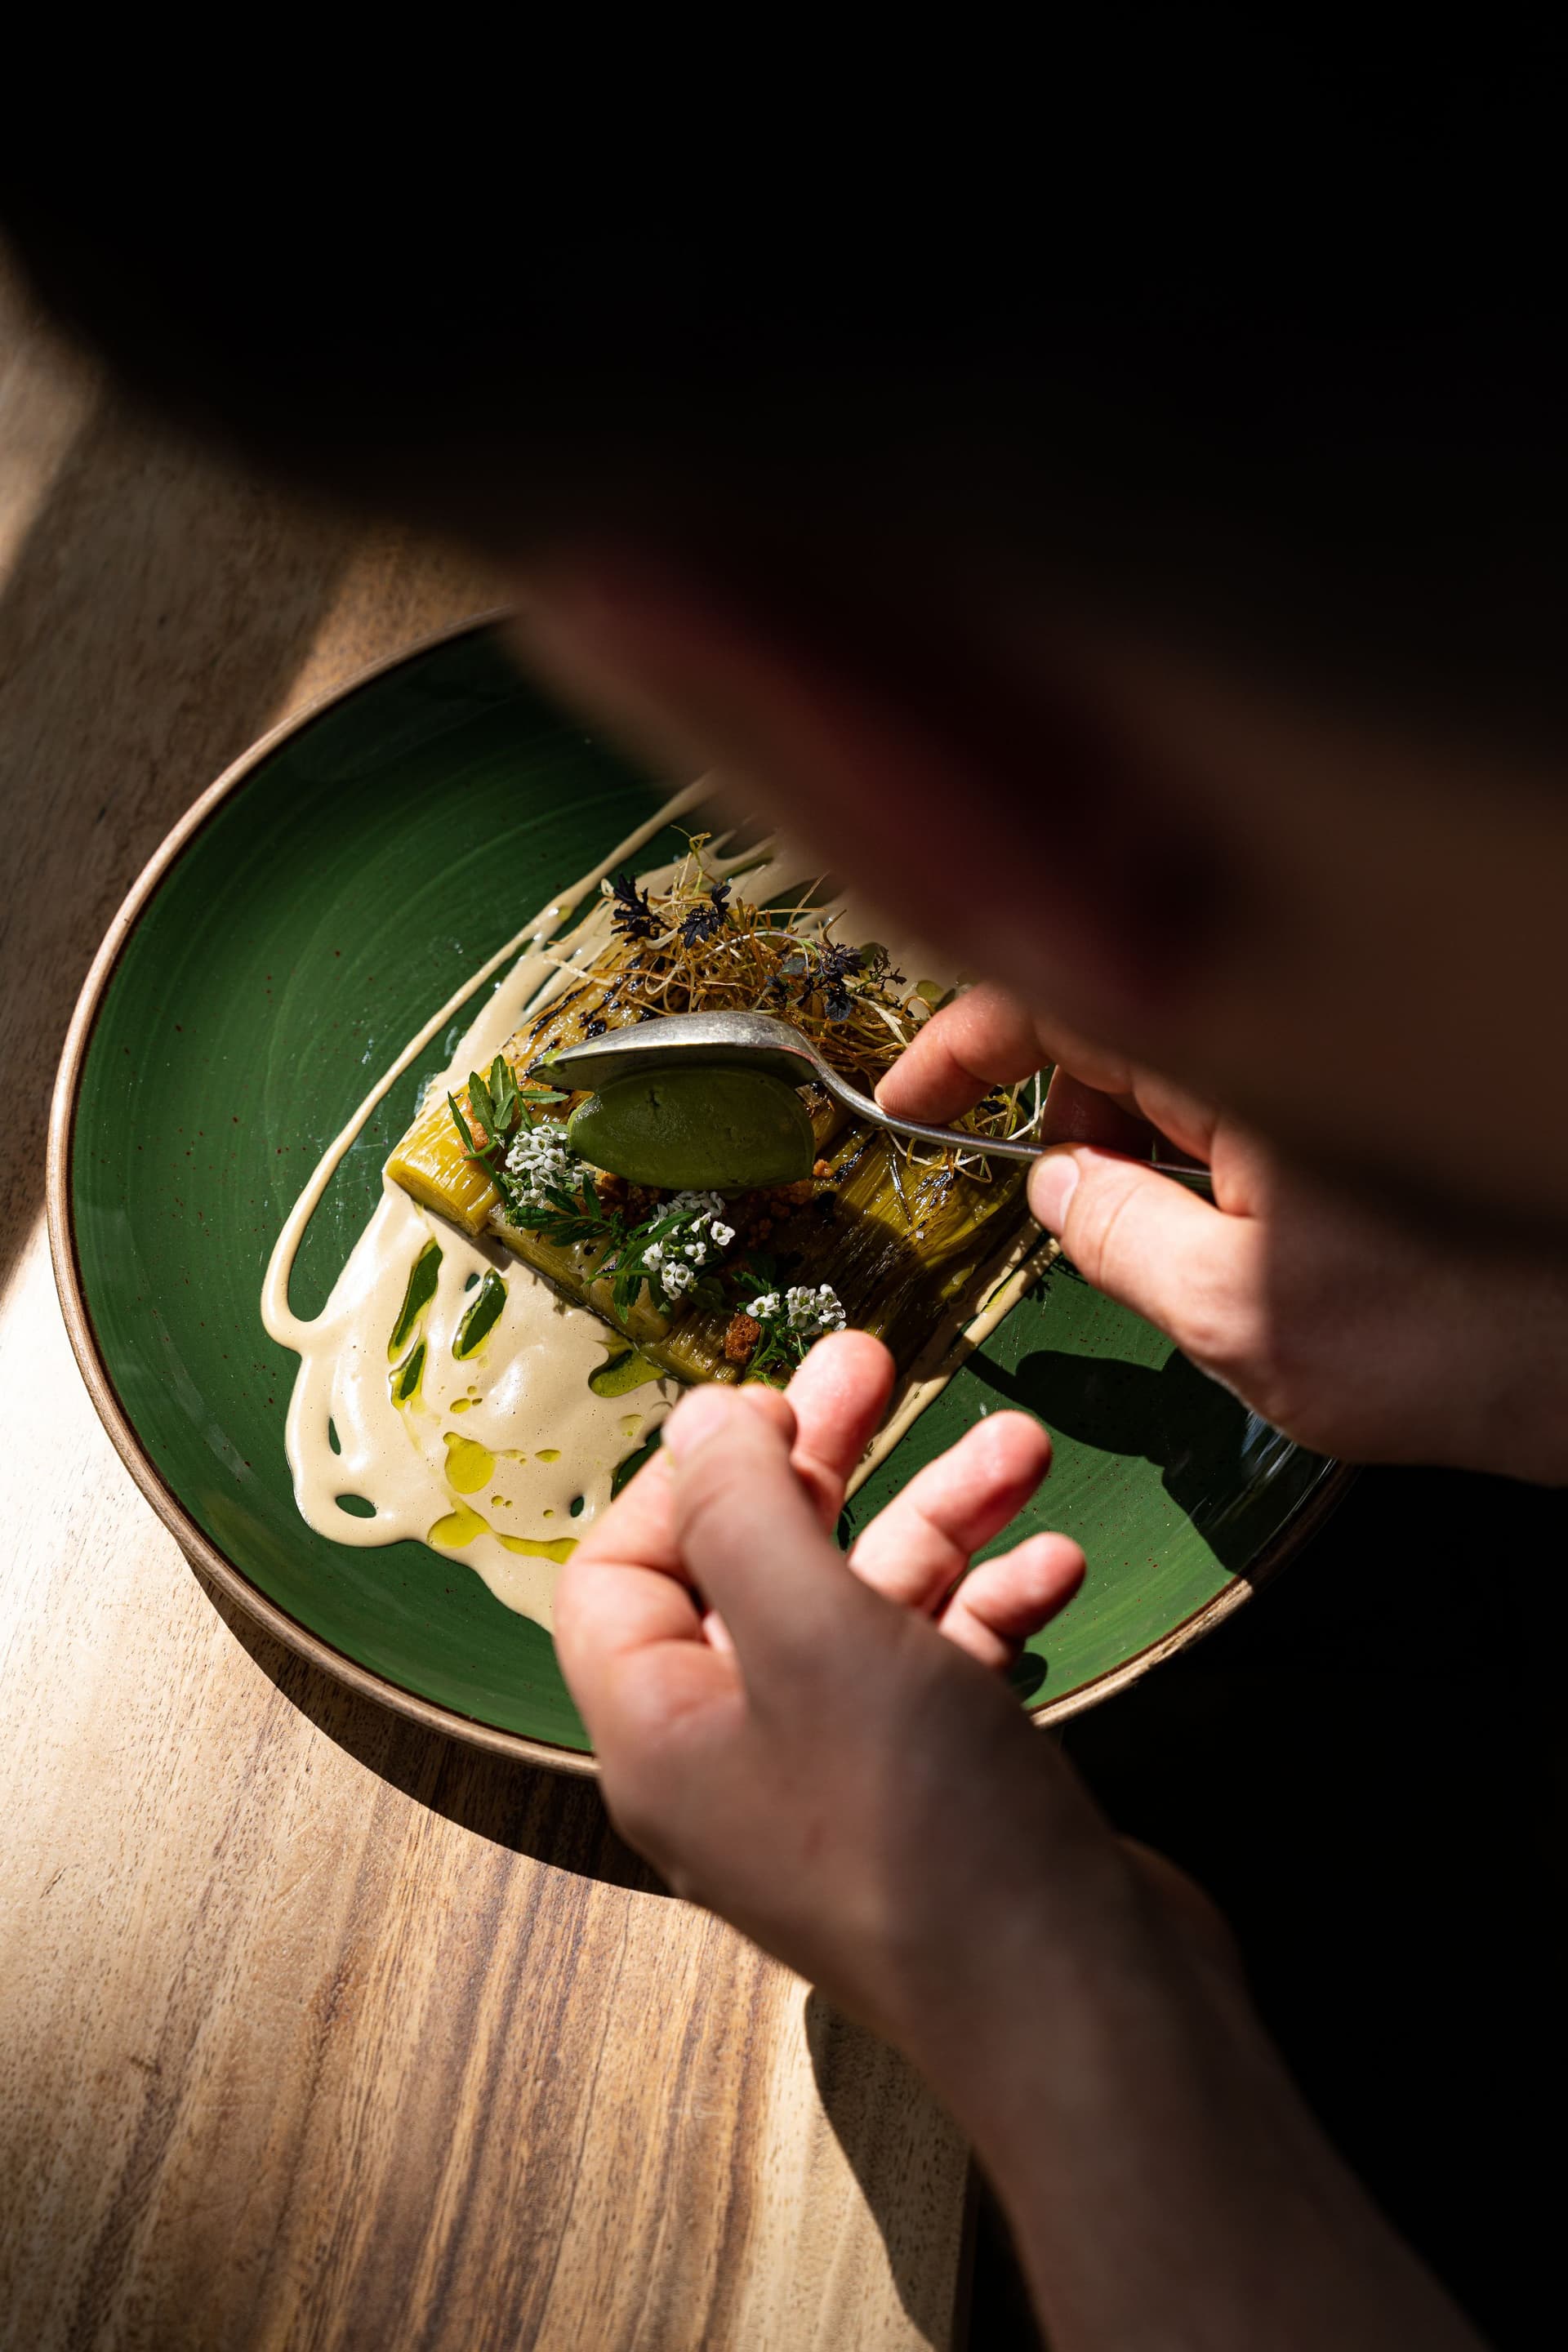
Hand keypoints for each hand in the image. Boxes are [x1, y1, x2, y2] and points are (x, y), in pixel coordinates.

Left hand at [555, 1331, 1103, 2050]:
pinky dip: (991, 1607)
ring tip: (1021, 1444)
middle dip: (826, 1461)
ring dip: (940, 1516)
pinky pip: (942, 1670)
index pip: (619, 1573)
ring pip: (867, 1608)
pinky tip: (1053, 1564)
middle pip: (755, 1569)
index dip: (686, 1477)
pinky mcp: (939, 1796)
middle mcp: (738, 1757)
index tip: (770, 1403)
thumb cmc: (923, 1822)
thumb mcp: (812, 1630)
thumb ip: (743, 1509)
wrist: (1083, 2008)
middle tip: (883, 1361)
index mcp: (663, 1731)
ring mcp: (842, 1783)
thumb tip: (697, 1421)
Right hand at [883, 984, 1567, 1482]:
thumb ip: (1113, 1237)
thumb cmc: (1456, 1339)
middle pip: (1120, 1020)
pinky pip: (1253, 1101)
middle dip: (1063, 1110)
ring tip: (1162, 1244)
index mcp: (1240, 1053)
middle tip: (1058, 1209)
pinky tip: (1232, 1237)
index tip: (908, 1105)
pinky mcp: (1376, 1110)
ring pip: (1187, 1065)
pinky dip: (1210, 1156)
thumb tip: (1052, 1185)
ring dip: (1139, 1140)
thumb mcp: (1234, 1317)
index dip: (967, 1044)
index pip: (1064, 998)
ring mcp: (1335, 1071)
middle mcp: (1289, 1035)